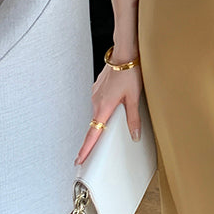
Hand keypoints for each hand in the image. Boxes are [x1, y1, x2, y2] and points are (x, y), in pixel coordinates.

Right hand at [74, 48, 142, 165]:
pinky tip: (114, 104)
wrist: (124, 54)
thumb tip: (134, 134)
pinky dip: (104, 108)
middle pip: (95, 125)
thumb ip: (133, 118)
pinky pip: (99, 103)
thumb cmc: (129, 73)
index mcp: (103, 107)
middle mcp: (96, 101)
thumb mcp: (134, 98)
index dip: (86, 149)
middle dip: (95, 137)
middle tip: (94, 150)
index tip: (79, 159)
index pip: (93, 134)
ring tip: (111, 122)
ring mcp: (95, 94)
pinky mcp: (98, 88)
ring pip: (98, 113)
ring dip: (103, 119)